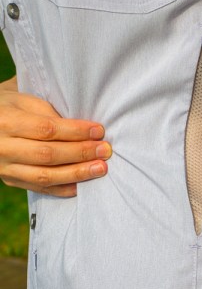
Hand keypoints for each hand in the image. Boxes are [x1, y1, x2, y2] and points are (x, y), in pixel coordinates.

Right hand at [0, 76, 111, 196]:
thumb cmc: (10, 105)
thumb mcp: (24, 99)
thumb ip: (49, 111)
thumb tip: (83, 128)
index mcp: (7, 122)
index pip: (46, 130)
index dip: (75, 131)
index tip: (99, 130)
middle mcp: (3, 148)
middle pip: (48, 154)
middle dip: (81, 153)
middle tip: (105, 150)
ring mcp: (5, 168)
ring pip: (45, 176)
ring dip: (77, 174)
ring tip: (101, 169)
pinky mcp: (10, 181)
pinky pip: (39, 189)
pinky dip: (63, 189)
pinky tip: (83, 185)